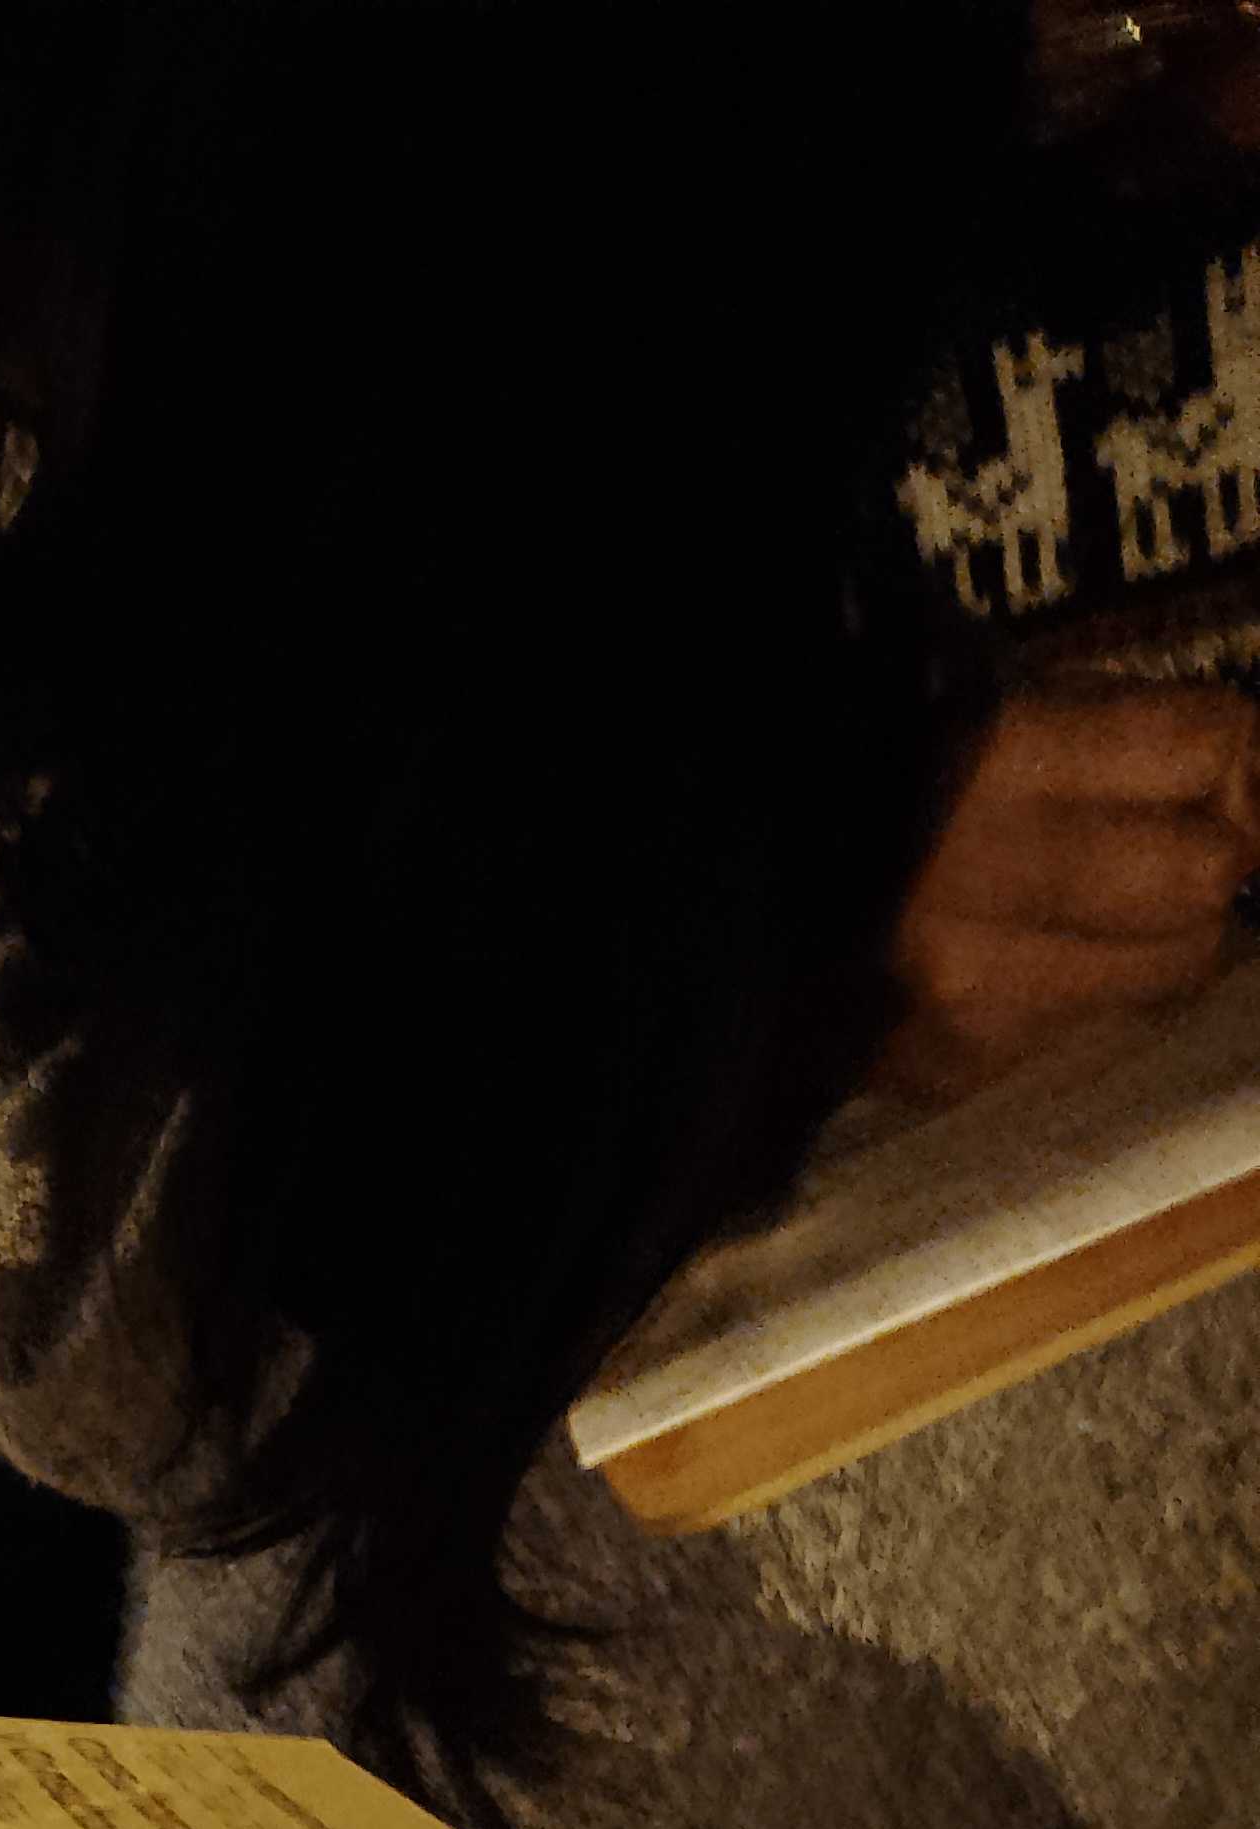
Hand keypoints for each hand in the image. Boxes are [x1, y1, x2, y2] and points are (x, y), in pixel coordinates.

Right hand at [875, 683, 1259, 1104]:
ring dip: (1159, 938)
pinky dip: (1074, 995)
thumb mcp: (962, 703)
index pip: (1210, 752)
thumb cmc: (836, 776)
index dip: (1238, 757)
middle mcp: (983, 886)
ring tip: (1097, 906)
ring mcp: (966, 996)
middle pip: (1205, 879)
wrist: (682, 902)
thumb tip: (1234, 768)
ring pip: (1164, 974)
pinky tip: (1011, 960)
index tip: (1227, 765)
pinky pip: (1079, 1031)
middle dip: (1213, 857)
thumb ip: (1097, 733)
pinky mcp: (946, 1068)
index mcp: (986, 758)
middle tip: (1183, 838)